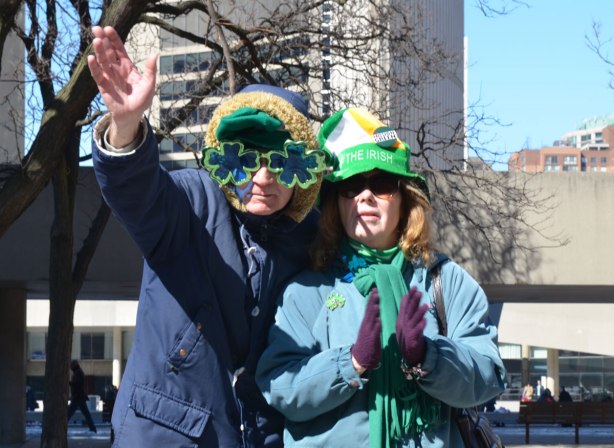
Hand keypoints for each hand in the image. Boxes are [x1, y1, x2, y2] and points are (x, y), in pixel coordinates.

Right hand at [87, 26, 157, 146]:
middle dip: (103, 40)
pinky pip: (97, 74)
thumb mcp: (149, 84)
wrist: (132, 115)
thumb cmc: (142, 100)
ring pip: (102, 61)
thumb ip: (151, 69)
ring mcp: (108, 76)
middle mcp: (116, 69)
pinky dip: (94, 66)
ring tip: (96, 40)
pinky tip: (91, 58)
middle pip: (108, 52)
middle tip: (97, 28)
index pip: (119, 49)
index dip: (113, 39)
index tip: (108, 29)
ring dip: (98, 50)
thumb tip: (155, 54)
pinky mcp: (103, 85)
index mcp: (127, 66)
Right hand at [351, 288, 381, 373]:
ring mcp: (368, 333)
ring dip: (373, 312)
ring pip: (371, 321)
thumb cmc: (367, 344)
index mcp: (367, 323)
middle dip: (373, 301)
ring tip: (376, 303)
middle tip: (376, 291)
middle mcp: (366, 326)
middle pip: (370, 312)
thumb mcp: (370, 331)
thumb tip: (377, 315)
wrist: (360, 358)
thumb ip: (373, 323)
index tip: (375, 290)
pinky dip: (376, 327)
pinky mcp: (371, 341)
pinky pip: (374, 333)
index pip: (370, 309)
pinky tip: (378, 322)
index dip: (372, 299)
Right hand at [396, 286, 427, 366]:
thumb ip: (405, 310)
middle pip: (409, 311)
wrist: (407, 355)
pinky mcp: (412, 340)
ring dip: (419, 312)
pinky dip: (421, 326)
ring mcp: (407, 332)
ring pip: (414, 320)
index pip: (405, 306)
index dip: (410, 297)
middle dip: (414, 301)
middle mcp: (403, 324)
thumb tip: (406, 296)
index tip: (414, 287)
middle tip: (419, 292)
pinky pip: (417, 332)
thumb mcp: (404, 322)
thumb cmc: (408, 337)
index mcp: (401, 319)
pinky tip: (425, 321)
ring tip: (426, 305)